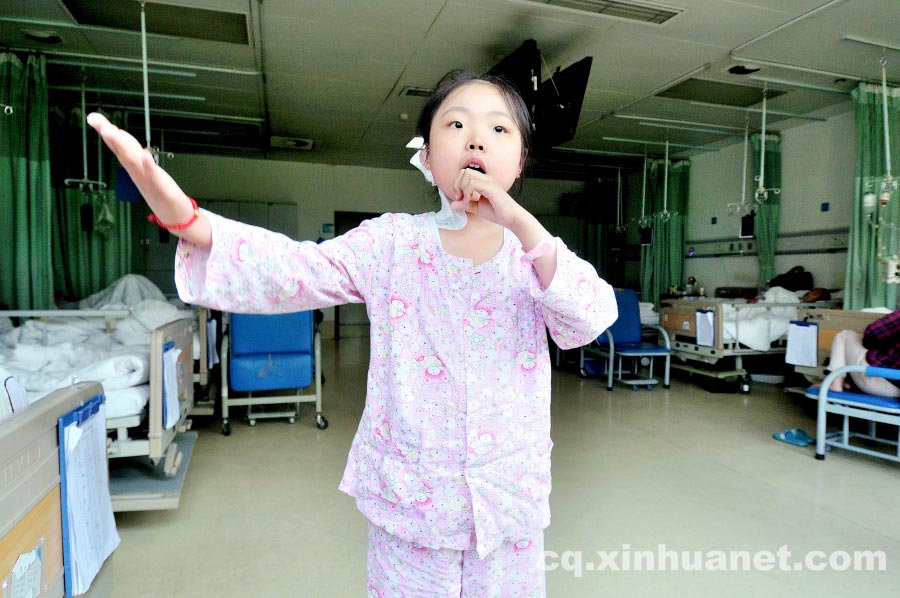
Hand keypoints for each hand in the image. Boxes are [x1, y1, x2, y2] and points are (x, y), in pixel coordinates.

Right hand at [87, 113, 210, 246]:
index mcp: (134, 168)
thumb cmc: (161, 193)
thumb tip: (123, 139)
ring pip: (133, 162)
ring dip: (123, 146)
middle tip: (95, 121)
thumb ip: (136, 157)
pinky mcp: (162, 190)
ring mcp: (148, 182)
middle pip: (122, 152)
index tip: (93, 118)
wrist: (176, 217)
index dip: (107, 132)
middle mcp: (138, 174)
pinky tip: (145, 155)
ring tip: (111, 131)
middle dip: (110, 135)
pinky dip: (149, 166)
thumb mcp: (145, 172)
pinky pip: (154, 177)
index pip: (119, 147)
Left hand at [450, 168, 522, 228]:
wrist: (511, 218)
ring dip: (462, 188)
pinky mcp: (491, 188)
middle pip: (464, 171)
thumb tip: (452, 204)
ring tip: (466, 200)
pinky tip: (470, 201)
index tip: (459, 198)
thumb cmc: (497, 212)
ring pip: (468, 175)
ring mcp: (489, 182)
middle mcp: (486, 178)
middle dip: (458, 184)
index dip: (458, 184)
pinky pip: (473, 184)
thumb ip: (465, 204)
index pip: (465, 173)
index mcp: (483, 181)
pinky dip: (468, 192)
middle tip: (460, 197)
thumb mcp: (477, 208)